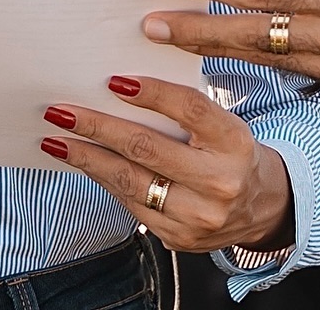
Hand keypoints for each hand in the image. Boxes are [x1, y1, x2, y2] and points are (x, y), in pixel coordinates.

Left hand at [39, 76, 292, 253]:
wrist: (262, 205)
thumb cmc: (230, 151)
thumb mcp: (222, 123)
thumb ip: (183, 108)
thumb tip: (121, 86)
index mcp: (233, 141)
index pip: (189, 109)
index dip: (151, 93)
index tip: (114, 81)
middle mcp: (219, 181)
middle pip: (148, 148)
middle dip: (98, 127)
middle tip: (62, 112)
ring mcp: (199, 216)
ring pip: (131, 182)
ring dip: (88, 158)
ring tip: (58, 140)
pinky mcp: (180, 238)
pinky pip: (132, 206)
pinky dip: (105, 181)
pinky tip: (86, 164)